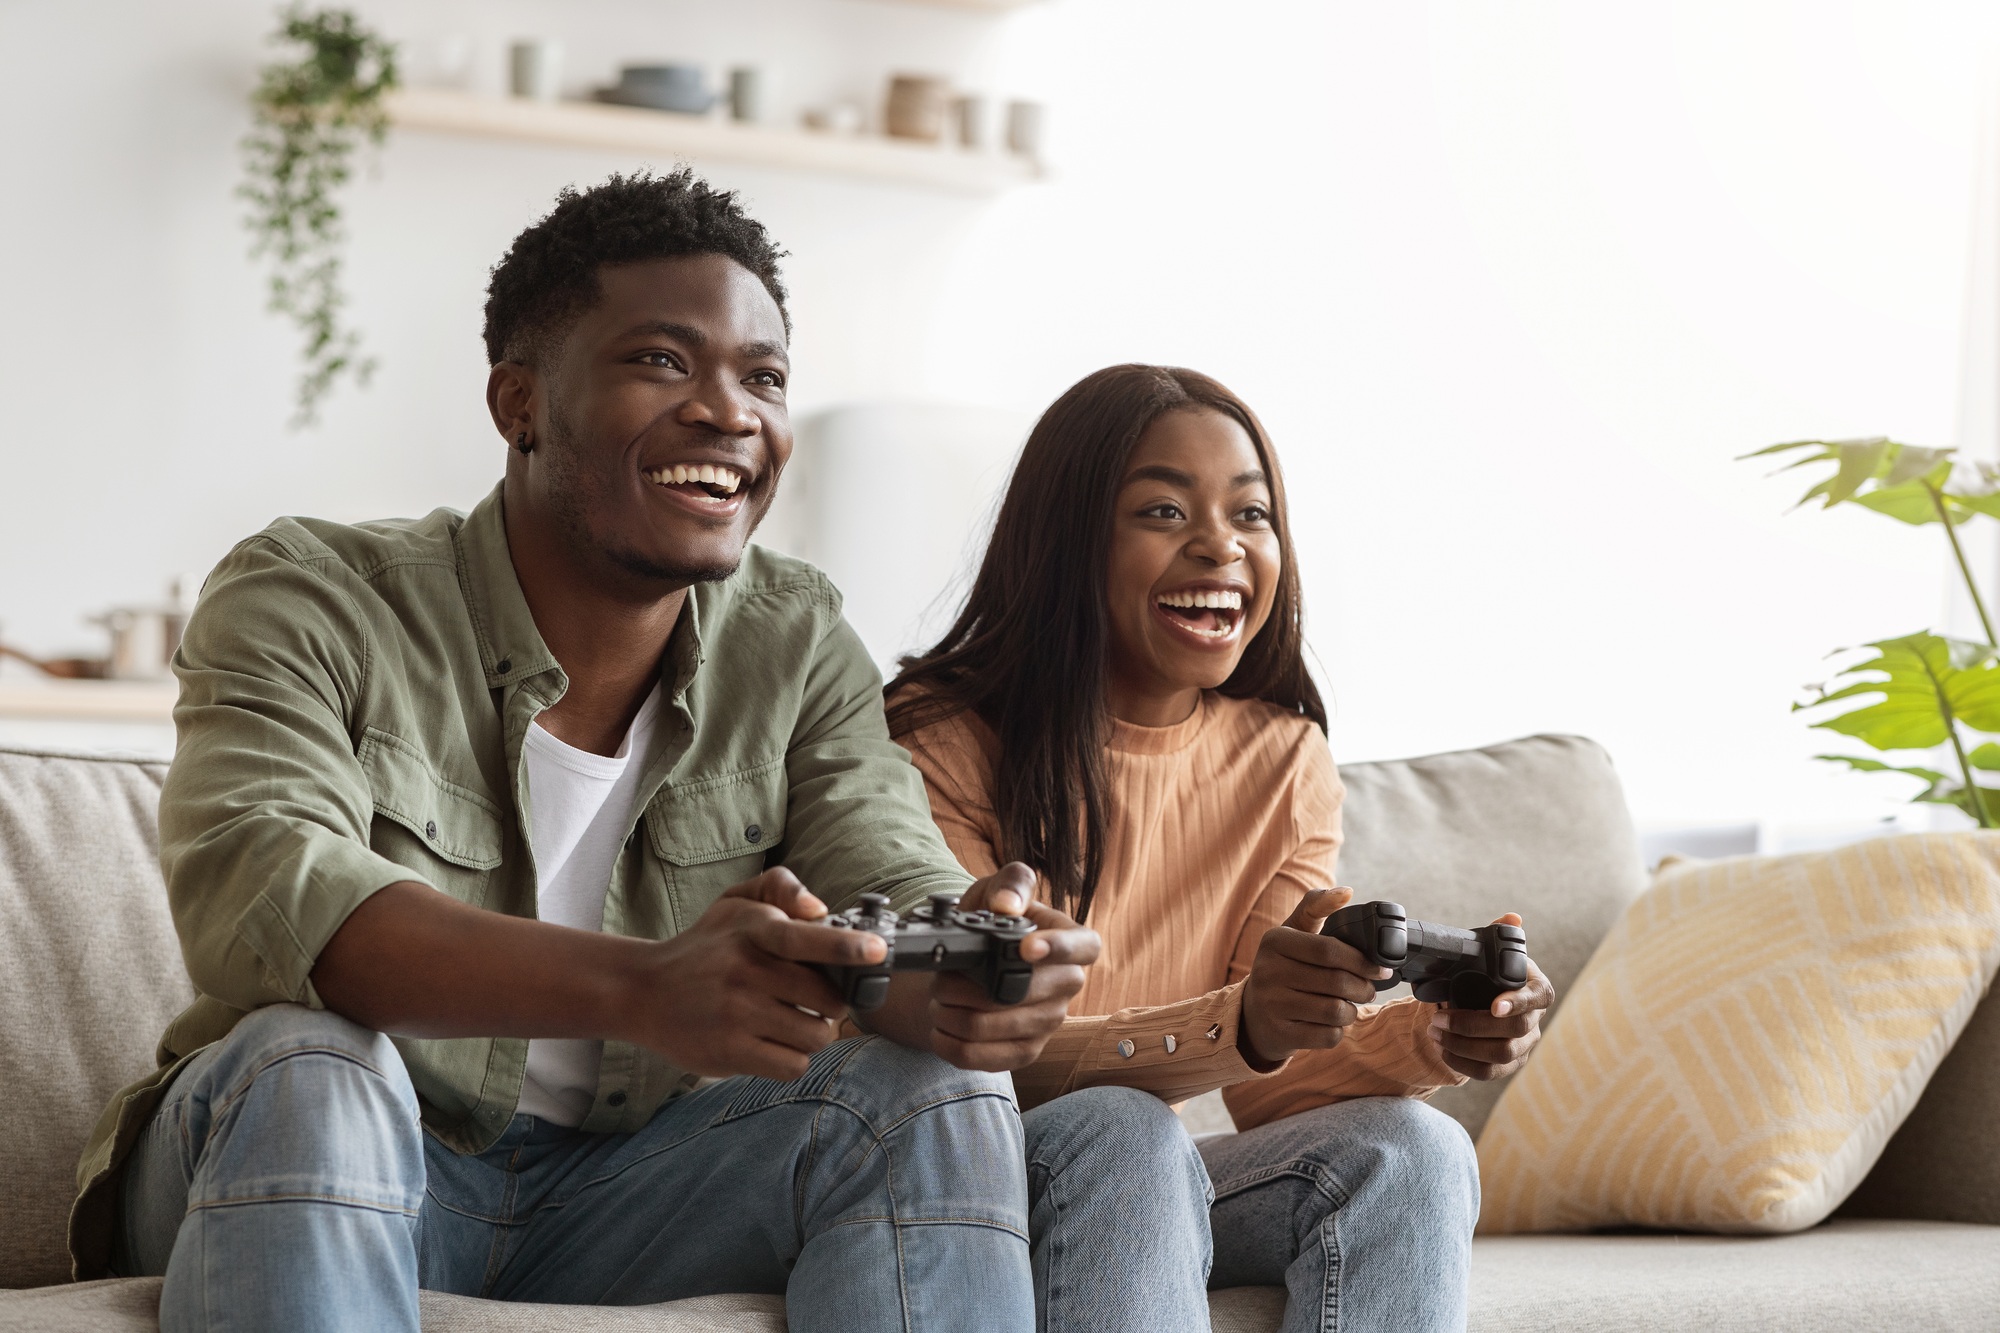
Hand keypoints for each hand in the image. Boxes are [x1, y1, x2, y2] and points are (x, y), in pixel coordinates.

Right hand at [626, 867, 886, 1080]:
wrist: (643, 991)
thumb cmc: (705, 947)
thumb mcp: (735, 901)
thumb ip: (781, 887)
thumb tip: (820, 909)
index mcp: (751, 930)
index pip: (805, 938)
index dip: (845, 945)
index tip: (877, 951)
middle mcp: (744, 972)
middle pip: (827, 998)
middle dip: (833, 1002)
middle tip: (817, 998)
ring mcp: (736, 1014)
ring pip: (816, 1035)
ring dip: (816, 1032)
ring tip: (795, 1020)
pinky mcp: (729, 1052)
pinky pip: (792, 1064)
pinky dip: (794, 1057)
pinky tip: (777, 1043)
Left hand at [924, 863, 1101, 1071]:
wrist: (971, 967)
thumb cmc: (991, 923)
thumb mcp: (997, 891)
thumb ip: (1009, 885)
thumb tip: (1006, 906)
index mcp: (1073, 942)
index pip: (1085, 947)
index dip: (1058, 949)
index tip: (1025, 948)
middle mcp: (1068, 984)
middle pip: (1022, 993)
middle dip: (968, 987)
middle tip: (943, 978)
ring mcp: (1049, 1023)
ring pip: (993, 1027)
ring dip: (951, 1013)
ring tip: (938, 998)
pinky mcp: (1025, 1052)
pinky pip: (984, 1058)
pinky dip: (950, 1043)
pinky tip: (940, 1027)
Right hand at [1240, 886, 1392, 1067]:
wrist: (1253, 1014)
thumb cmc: (1284, 966)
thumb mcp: (1292, 932)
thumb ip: (1317, 906)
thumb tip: (1347, 891)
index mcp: (1274, 941)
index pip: (1329, 950)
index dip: (1362, 961)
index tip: (1380, 969)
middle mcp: (1267, 971)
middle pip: (1337, 982)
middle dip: (1364, 988)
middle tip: (1369, 989)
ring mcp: (1271, 1005)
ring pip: (1335, 1011)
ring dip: (1352, 1010)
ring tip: (1349, 1004)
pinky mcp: (1279, 1033)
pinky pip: (1327, 1036)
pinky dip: (1338, 1030)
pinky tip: (1331, 1022)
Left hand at [1424, 912, 1554, 1080]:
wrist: (1483, 999)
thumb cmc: (1490, 973)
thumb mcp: (1492, 953)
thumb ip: (1500, 934)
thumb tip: (1513, 918)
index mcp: (1537, 989)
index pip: (1537, 998)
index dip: (1517, 1003)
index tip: (1494, 1005)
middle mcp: (1535, 1020)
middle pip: (1514, 1031)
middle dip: (1472, 1026)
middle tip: (1438, 1018)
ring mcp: (1525, 1045)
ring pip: (1501, 1055)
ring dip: (1463, 1046)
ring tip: (1434, 1032)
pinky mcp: (1510, 1064)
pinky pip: (1490, 1072)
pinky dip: (1464, 1064)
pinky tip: (1442, 1050)